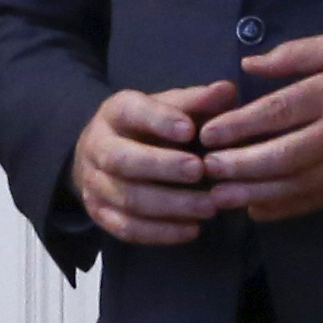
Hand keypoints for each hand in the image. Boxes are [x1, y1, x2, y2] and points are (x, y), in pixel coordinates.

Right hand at [70, 82, 243, 245]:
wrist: (107, 155)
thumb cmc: (152, 128)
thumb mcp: (171, 107)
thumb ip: (198, 101)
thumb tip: (227, 90)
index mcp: (115, 113)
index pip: (131, 112)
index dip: (159, 121)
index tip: (190, 130)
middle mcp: (97, 147)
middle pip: (122, 159)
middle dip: (162, 166)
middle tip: (200, 171)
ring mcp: (94, 183)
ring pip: (127, 198)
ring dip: (170, 205)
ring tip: (209, 207)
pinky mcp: (100, 214)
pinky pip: (126, 228)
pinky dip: (160, 232)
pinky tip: (192, 229)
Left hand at [203, 34, 322, 219]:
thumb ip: (295, 54)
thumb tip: (249, 65)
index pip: (280, 111)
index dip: (240, 125)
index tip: (209, 134)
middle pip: (285, 154)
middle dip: (241, 166)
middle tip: (207, 170)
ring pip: (299, 183)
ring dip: (256, 192)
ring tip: (221, 197)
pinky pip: (320, 199)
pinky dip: (287, 208)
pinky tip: (257, 209)